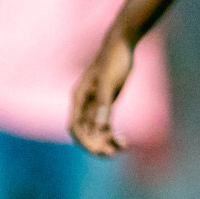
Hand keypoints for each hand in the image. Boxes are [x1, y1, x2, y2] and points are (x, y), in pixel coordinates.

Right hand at [70, 33, 133, 156]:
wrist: (122, 44)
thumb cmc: (113, 60)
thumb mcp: (109, 82)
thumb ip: (103, 104)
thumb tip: (101, 127)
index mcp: (79, 98)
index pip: (75, 126)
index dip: (84, 140)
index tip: (98, 150)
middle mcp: (84, 104)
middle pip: (85, 131)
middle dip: (96, 144)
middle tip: (112, 154)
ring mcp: (95, 104)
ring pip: (96, 130)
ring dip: (106, 141)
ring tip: (123, 147)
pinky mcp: (106, 103)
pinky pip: (106, 124)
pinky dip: (112, 133)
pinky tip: (124, 140)